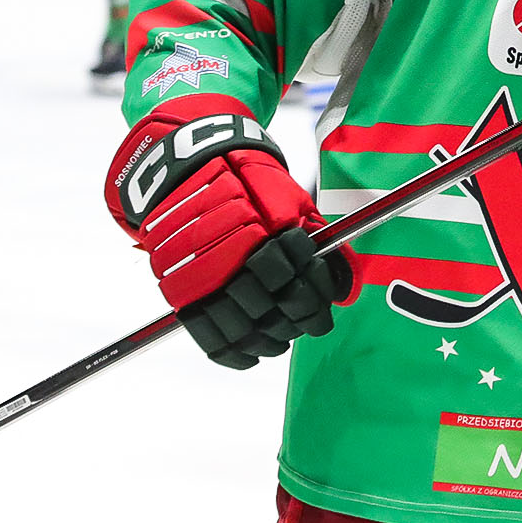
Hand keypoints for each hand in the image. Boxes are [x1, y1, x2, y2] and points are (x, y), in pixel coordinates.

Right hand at [105, 111, 350, 368]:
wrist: (184, 168)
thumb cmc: (242, 180)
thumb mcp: (286, 199)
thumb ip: (309, 240)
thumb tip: (341, 281)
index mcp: (266, 235)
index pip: (301, 284)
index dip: (317, 301)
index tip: (322, 308)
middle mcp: (236, 260)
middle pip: (277, 311)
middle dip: (298, 322)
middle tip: (308, 324)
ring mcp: (206, 279)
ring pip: (247, 330)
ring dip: (271, 340)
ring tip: (281, 338)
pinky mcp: (181, 293)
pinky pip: (210, 338)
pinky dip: (235, 354)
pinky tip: (251, 354)